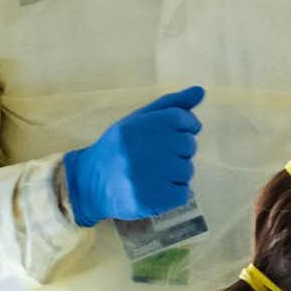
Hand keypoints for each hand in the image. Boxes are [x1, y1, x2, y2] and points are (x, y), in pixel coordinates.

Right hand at [62, 86, 204, 225]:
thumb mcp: (139, 120)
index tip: (175, 135)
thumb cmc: (119, 148)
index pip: (181, 118)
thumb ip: (171, 105)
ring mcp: (145, 176)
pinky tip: (155, 190)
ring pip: (187, 171)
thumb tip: (200, 90)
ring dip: (176, 174)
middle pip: (188, 145)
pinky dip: (174, 194)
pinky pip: (183, 194)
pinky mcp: (149, 200)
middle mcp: (142, 148)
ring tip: (153, 175)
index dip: (187, 126)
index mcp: (139, 125)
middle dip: (179, 152)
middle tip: (157, 158)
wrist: (90, 183)